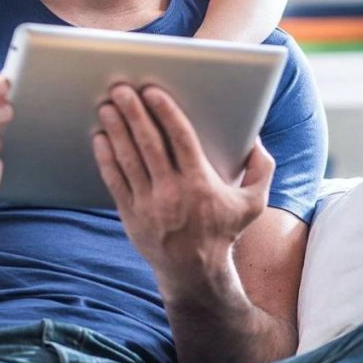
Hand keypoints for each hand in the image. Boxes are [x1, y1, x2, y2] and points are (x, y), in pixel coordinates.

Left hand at [92, 84, 274, 289]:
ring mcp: (149, 203)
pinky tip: (100, 138)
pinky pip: (115, 181)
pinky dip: (106, 158)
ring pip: (128, 159)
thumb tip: (255, 138)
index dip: (165, 112)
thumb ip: (262, 168)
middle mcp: (173, 192)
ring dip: (116, 130)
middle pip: (149, 144)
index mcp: (201, 183)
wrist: (194, 272)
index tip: (152, 91)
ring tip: (106, 107)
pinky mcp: (130, 214)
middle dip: (133, 114)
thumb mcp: (254, 203)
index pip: (181, 139)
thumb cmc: (224, 230)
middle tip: (120, 90)